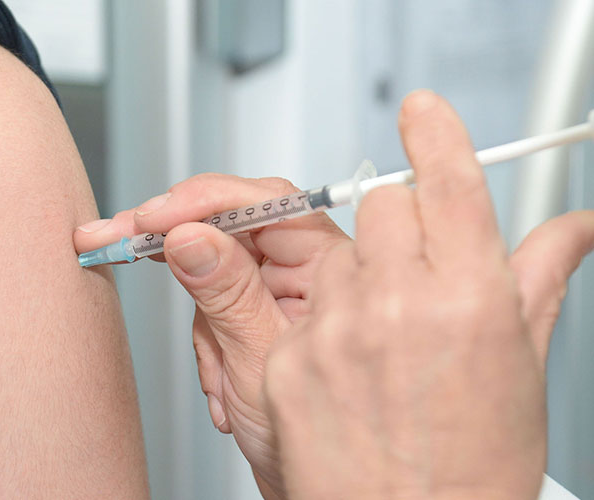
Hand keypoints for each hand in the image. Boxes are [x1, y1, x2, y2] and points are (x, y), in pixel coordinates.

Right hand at [75, 176, 351, 497]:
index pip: (265, 204)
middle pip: (230, 226)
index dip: (202, 201)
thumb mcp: (260, 361)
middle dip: (173, 239)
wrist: (311, 489)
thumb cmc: (317, 440)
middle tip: (112, 237)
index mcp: (328, 267)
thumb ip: (225, 293)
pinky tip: (223, 385)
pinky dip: (204, 345)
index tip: (151, 217)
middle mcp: (306, 271)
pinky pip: (210, 303)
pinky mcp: (256, 312)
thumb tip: (188, 234)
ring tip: (219, 377)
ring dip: (200, 326)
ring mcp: (278, 292)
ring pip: (212, 269)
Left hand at [263, 91, 593, 498]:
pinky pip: (297, 308)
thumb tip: (574, 229)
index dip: (433, 138)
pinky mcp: (286, 360)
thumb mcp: (520, 366)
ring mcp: (335, 331)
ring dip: (355, 278)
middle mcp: (398, 304)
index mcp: (469, 298)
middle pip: (381, 208)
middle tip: (411, 279)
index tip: (420, 113)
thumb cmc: (474, 465)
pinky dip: (318, 324)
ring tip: (377, 339)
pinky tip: (344, 369)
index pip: (446, 186)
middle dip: (397, 230)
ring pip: (335, 256)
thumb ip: (537, 279)